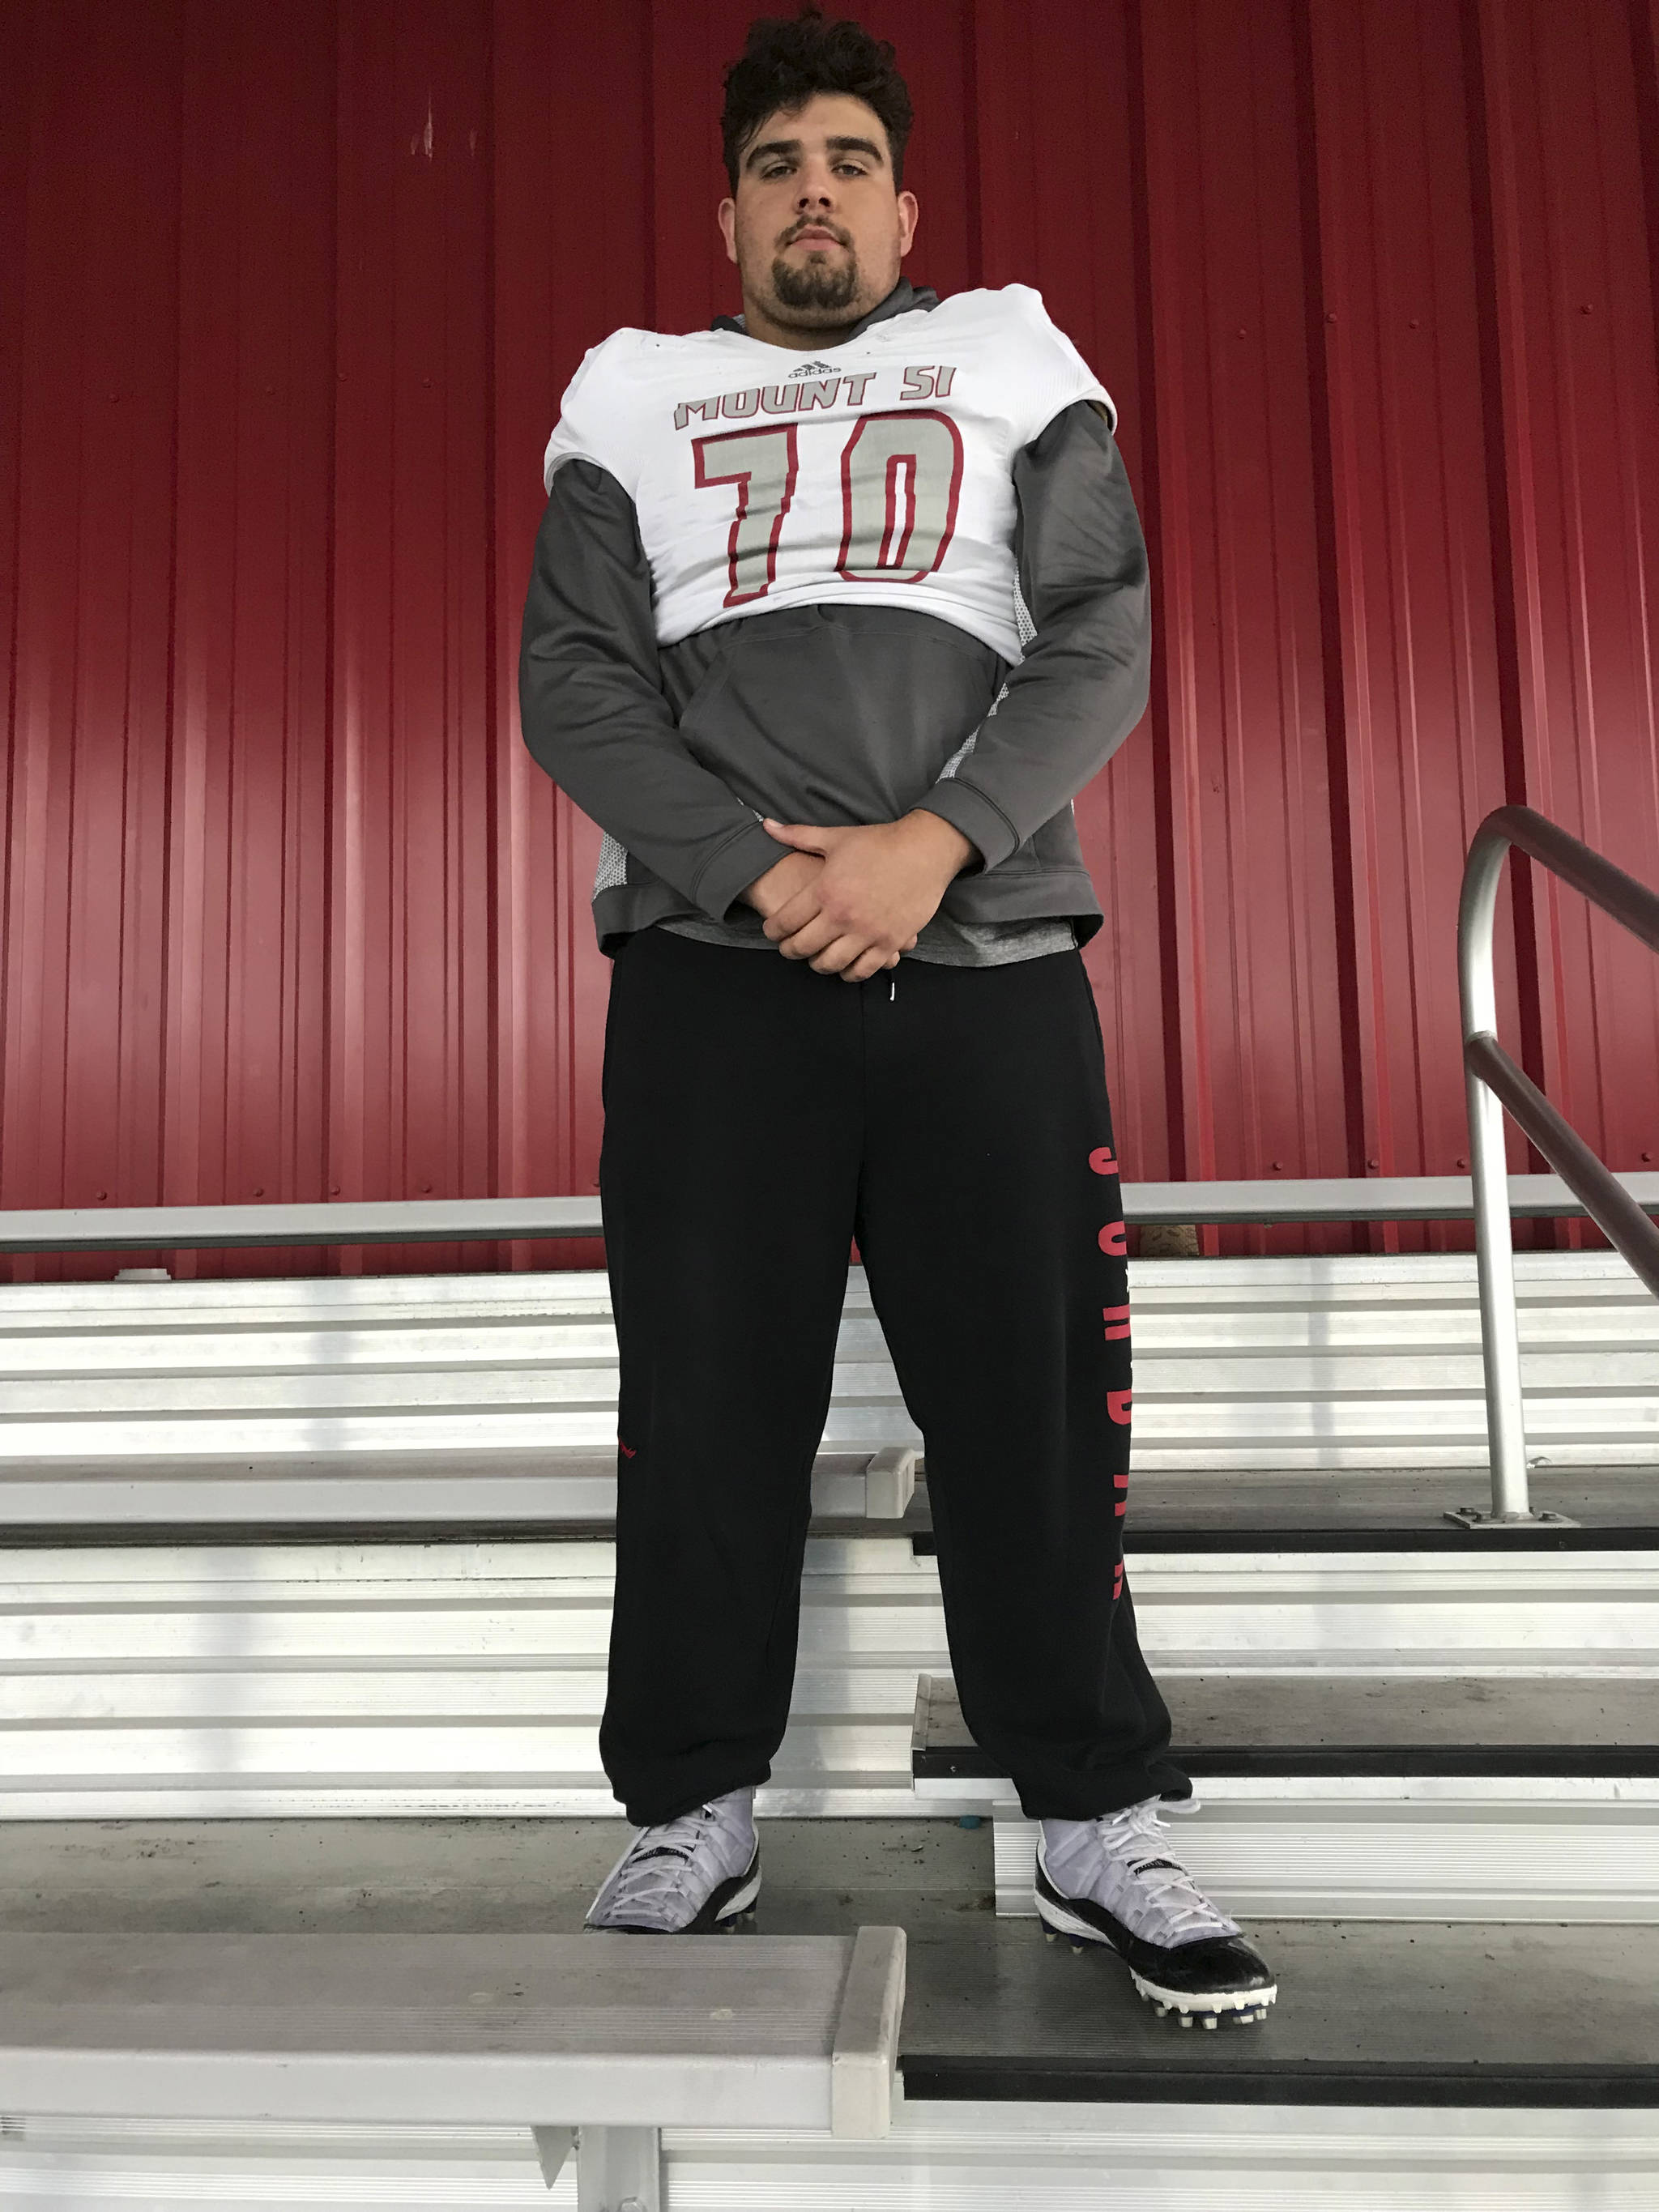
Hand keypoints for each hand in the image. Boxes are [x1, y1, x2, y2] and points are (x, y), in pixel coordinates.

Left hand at [745, 847, 919, 970]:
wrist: (925, 850)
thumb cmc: (879, 842)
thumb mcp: (836, 837)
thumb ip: (798, 836)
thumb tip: (766, 825)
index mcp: (825, 890)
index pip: (785, 922)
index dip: (772, 930)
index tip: (772, 931)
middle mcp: (843, 915)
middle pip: (802, 947)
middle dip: (789, 950)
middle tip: (789, 947)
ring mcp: (867, 932)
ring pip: (830, 964)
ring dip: (817, 964)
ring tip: (816, 957)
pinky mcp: (890, 942)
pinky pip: (863, 970)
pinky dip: (849, 973)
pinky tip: (845, 966)